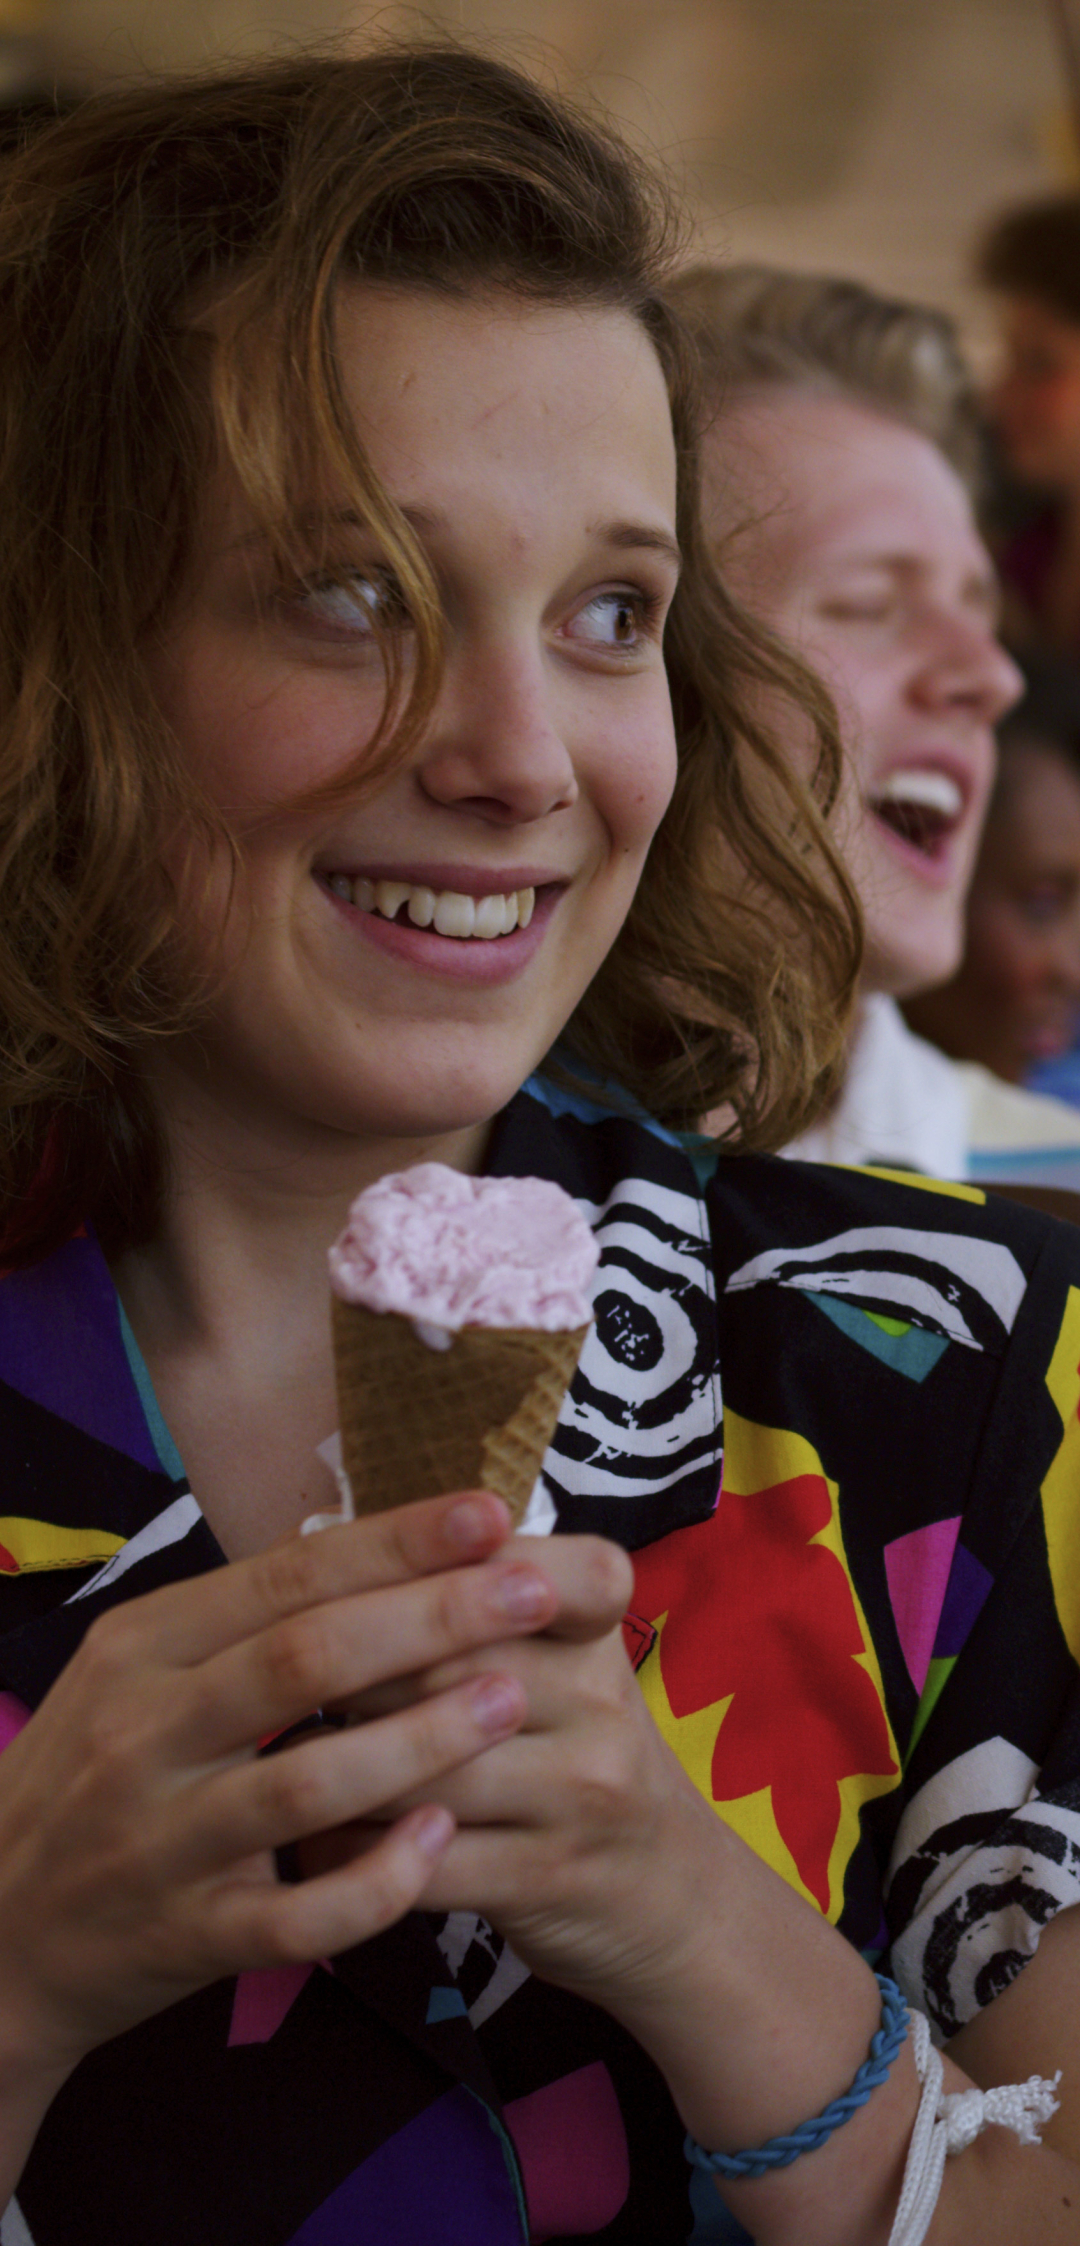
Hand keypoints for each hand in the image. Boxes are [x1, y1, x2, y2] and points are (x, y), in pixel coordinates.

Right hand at [0, 1489, 564, 2087]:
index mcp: (141, 1646)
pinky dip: (376, 1878)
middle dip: (433, 1618)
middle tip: (535, 1591)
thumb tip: (373, 1538)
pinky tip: (438, 1840)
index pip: (283, 1576)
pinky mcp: (188, 1935)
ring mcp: (164, 1840)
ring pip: (309, 1783)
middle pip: (305, 1658)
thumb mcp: (135, 1673)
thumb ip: (240, 1617)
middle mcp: (145, 1732)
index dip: (394, 1543)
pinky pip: (299, 1914)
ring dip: (422, 1739)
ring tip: (512, 1699)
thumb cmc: (95, 1779)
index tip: (489, 1514)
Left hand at [301, 1530, 723, 2025]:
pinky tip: (309, 1842)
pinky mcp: (548, 1879)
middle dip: (344, 1674)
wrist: (668, 1900)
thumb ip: (465, 1603)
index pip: (514, 1564)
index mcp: (594, 1626)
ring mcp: (581, 1792)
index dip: (420, 1567)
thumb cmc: (571, 1754)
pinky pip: (422, 1862)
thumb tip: (313, 1541)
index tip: (338, 1583)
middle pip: (440, 1663)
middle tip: (269, 1678)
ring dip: (335, 1767)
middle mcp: (600, 1699)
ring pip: (423, 1767)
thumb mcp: (557, 1665)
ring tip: (276, 1760)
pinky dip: (350, 1852)